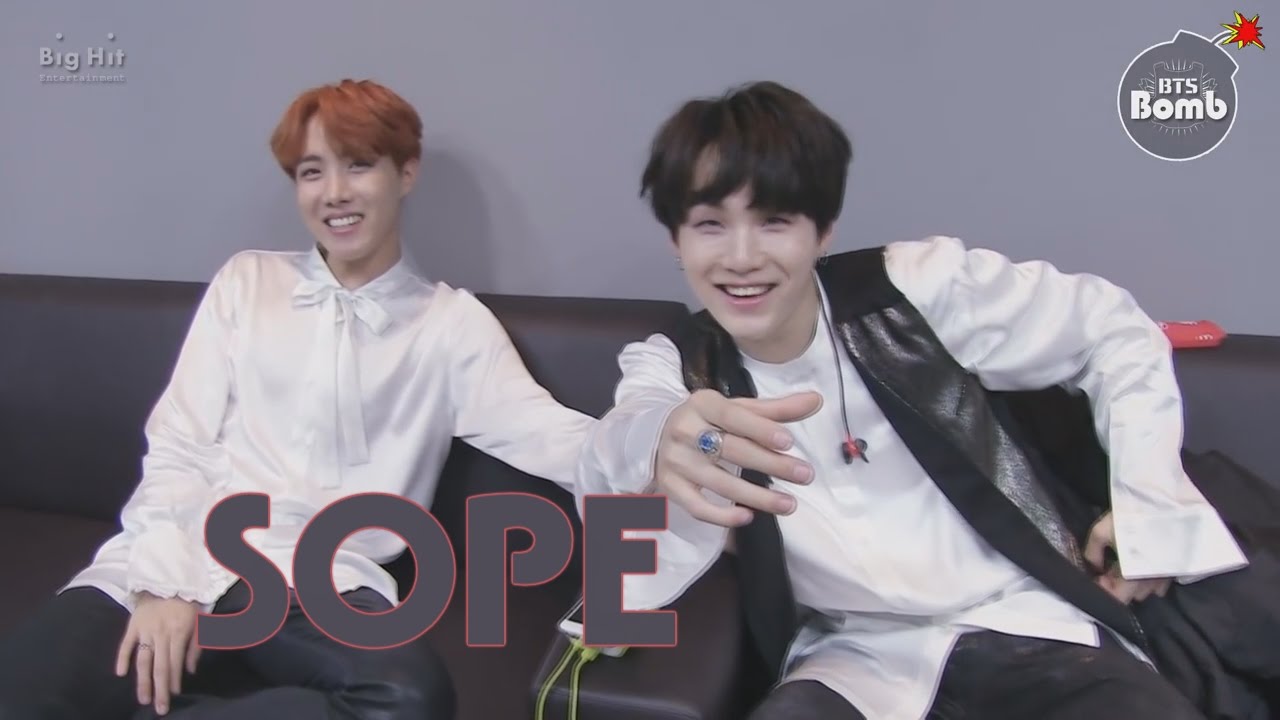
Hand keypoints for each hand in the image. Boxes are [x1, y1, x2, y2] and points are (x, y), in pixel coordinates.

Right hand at [115, 592, 202, 714]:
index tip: (174, 695)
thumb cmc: (187, 604)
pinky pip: (125, 643)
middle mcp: (161, 634)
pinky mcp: (132, 625)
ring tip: (143, 698)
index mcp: (179, 633)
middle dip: (160, 689)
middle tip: (159, 708)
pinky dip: (122, 657)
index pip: (175, 662)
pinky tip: (120, 673)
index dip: (174, 680)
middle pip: (159, 666)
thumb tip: (189, 670)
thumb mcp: (200, 622)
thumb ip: (195, 646)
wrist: (168, 581)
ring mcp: (145, 630)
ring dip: (142, 681)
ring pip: (142, 659)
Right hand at [654, 389, 822, 527]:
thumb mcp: (737, 409)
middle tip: (806, 475)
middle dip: (772, 464)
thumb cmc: (708, 421)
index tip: (789, 442)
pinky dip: (722, 516)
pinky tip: (748, 517)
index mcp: (702, 404)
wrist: (657, 436)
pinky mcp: (671, 488)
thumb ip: (776, 409)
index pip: (733, 416)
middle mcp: (685, 431)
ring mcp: (676, 462)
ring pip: (720, 483)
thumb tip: (816, 400)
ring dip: (758, 496)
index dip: (760, 429)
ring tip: (790, 504)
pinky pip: (697, 507)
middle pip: (732, 450)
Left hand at [1083, 512, 1171, 603]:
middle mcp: (1150, 583)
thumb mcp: (1102, 531)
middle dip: (1118, 586)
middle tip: (1109, 569)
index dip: (1104, 591)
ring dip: (1134, 583)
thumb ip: (1093, 552)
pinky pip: (1160, 584)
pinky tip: (1144, 564)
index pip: (1117, 600)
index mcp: (1132, 577)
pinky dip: (1149, 579)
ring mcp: (1165, 577)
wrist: (1168, 505)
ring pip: (1146, 591)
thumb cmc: (1132, 518)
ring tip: (1126, 565)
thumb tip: (1095, 567)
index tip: (1099, 576)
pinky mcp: (1175, 569)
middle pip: (1130, 596)